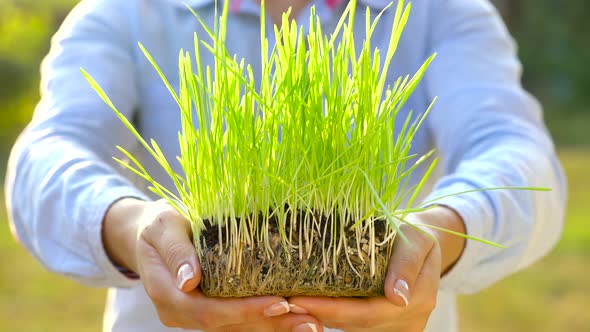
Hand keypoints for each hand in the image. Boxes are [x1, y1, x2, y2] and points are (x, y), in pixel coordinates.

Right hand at [103, 198, 321, 331]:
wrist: (151, 237)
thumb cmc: (159, 226)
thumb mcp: (162, 228)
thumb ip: (176, 252)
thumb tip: (189, 280)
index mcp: (168, 295)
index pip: (209, 311)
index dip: (244, 311)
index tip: (279, 302)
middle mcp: (182, 313)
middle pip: (229, 325)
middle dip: (269, 324)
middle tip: (308, 319)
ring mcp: (196, 315)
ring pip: (238, 328)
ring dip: (274, 327)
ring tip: (310, 323)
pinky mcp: (210, 311)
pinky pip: (240, 320)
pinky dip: (267, 319)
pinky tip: (294, 316)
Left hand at [288, 206, 465, 331]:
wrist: (423, 242)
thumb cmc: (416, 233)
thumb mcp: (415, 239)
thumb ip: (406, 265)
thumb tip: (397, 297)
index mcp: (418, 299)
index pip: (368, 311)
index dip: (333, 309)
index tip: (299, 298)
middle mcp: (410, 319)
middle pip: (358, 323)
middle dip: (321, 313)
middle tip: (287, 302)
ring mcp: (400, 325)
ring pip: (355, 327)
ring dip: (325, 317)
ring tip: (293, 303)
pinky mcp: (389, 324)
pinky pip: (357, 324)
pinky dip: (335, 315)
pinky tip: (313, 304)